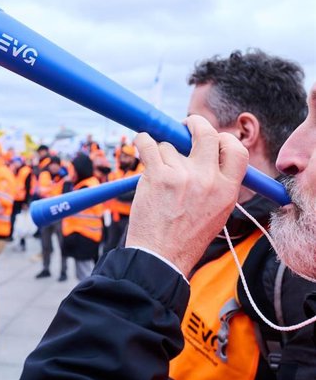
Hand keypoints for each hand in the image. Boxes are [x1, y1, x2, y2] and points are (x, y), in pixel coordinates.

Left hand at [125, 115, 247, 275]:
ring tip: (158, 179)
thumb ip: (216, 182)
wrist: (161, 256)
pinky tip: (142, 145)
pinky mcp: (159, 175)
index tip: (211, 137)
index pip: (237, 149)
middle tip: (185, 125)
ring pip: (170, 145)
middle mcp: (209, 179)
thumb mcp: (217, 211)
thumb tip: (204, 152)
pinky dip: (142, 141)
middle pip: (206, 133)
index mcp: (228, 189)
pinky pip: (148, 143)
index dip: (223, 138)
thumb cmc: (185, 236)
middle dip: (194, 124)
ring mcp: (184, 176)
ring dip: (161, 154)